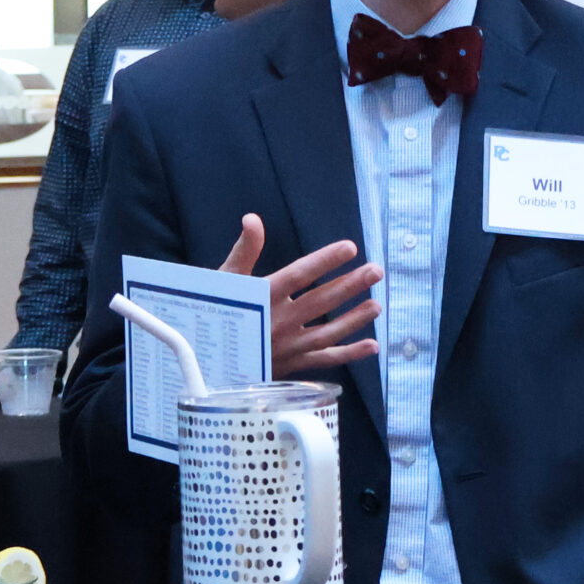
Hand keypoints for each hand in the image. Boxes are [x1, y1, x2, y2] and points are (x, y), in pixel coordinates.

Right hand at [218, 213, 383, 377]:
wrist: (206, 361)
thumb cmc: (215, 315)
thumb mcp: (224, 280)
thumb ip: (244, 250)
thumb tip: (253, 219)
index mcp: (264, 297)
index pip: (300, 274)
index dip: (325, 260)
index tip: (349, 248)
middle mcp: (279, 321)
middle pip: (321, 301)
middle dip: (351, 285)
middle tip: (376, 271)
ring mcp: (288, 346)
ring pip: (328, 331)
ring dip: (355, 319)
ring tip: (377, 305)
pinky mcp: (292, 364)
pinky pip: (324, 359)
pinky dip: (349, 354)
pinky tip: (372, 346)